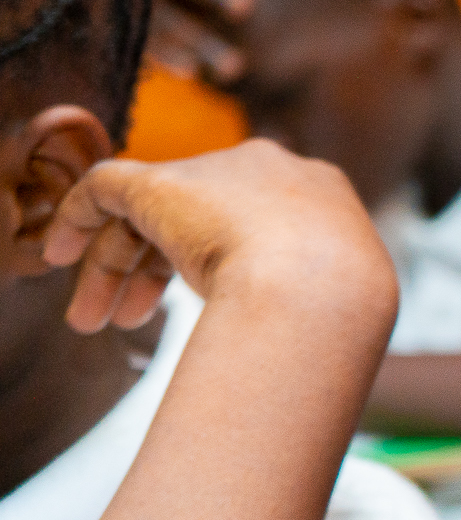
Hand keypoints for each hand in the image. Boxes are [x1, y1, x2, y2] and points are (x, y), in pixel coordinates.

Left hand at [44, 141, 392, 334]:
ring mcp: (215, 174)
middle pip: (199, 216)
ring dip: (117, 268)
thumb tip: (304, 348)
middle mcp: (270, 171)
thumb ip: (313, 295)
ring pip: (150, 213)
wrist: (325, 287)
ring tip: (96, 321)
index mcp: (321, 192)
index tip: (194, 304)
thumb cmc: (342, 309)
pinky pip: (106, 188)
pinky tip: (58, 255)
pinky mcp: (161, 183)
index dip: (217, 260)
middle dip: (158, 272)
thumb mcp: (341, 295)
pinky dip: (77, 218)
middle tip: (132, 322)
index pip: (253, 219)